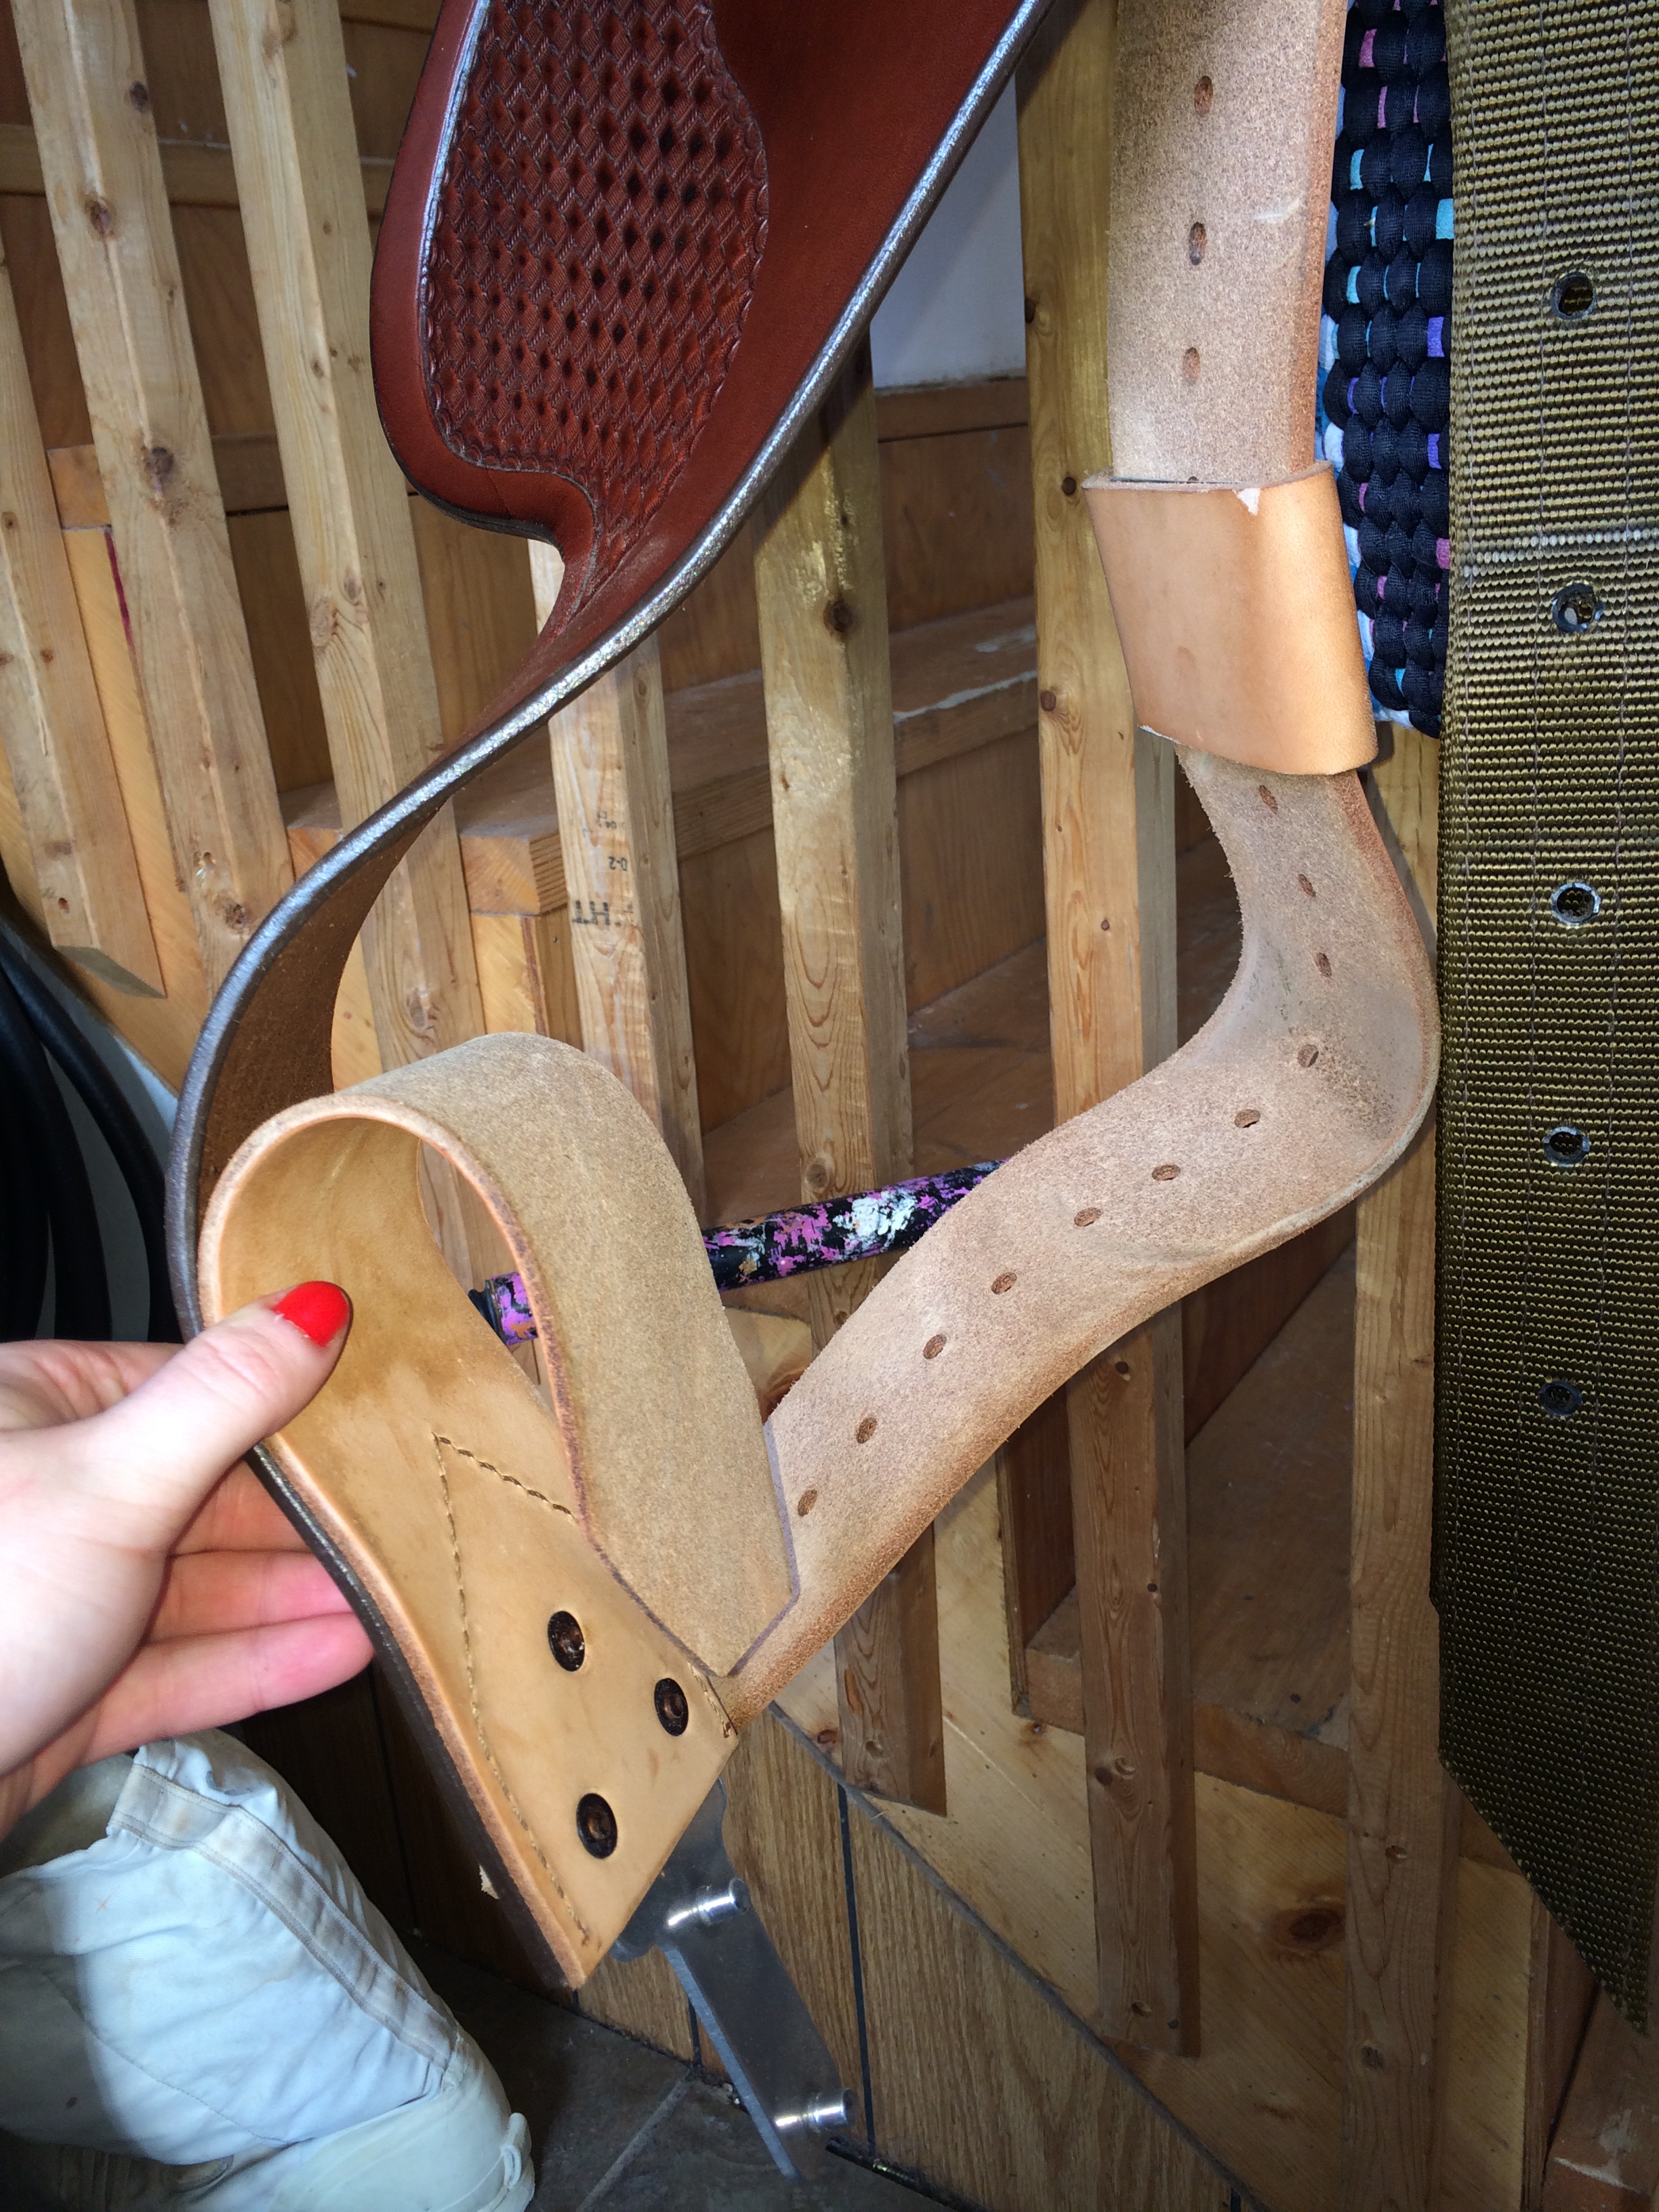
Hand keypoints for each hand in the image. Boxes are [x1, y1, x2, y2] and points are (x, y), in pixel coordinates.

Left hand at [0, 1286, 371, 1837]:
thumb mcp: (108, 1481)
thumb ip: (224, 1396)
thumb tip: (311, 1303)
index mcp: (35, 1412)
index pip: (194, 1390)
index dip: (293, 1409)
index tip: (383, 1421)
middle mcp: (44, 1498)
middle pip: (206, 1494)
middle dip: (307, 1520)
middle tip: (409, 1524)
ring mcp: (52, 1601)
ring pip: (198, 1589)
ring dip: (295, 1598)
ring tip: (395, 1599)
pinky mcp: (61, 1694)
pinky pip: (177, 1669)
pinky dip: (255, 1664)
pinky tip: (335, 1654)